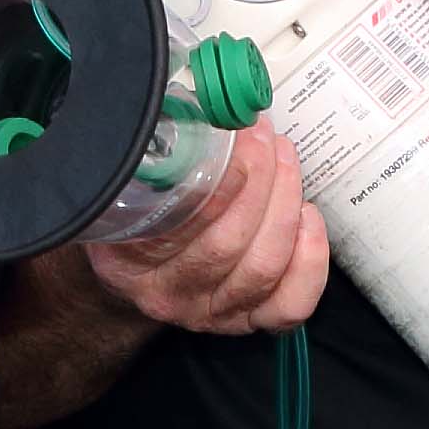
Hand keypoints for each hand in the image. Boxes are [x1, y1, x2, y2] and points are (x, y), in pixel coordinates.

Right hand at [83, 126, 327, 334]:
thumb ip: (142, 161)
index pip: (183, 226)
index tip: (240, 133)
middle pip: (230, 246)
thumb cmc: (133, 222)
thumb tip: (195, 106)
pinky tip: (307, 217)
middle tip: (266, 139)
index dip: (225, 177)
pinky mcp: (251, 322)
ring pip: (264, 267)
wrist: (133, 276)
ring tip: (285, 160)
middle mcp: (172, 297)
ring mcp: (214, 315)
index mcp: (129, 265)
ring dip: (285, 205)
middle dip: (261, 181)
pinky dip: (309, 259)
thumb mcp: (118, 192)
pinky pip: (292, 303)